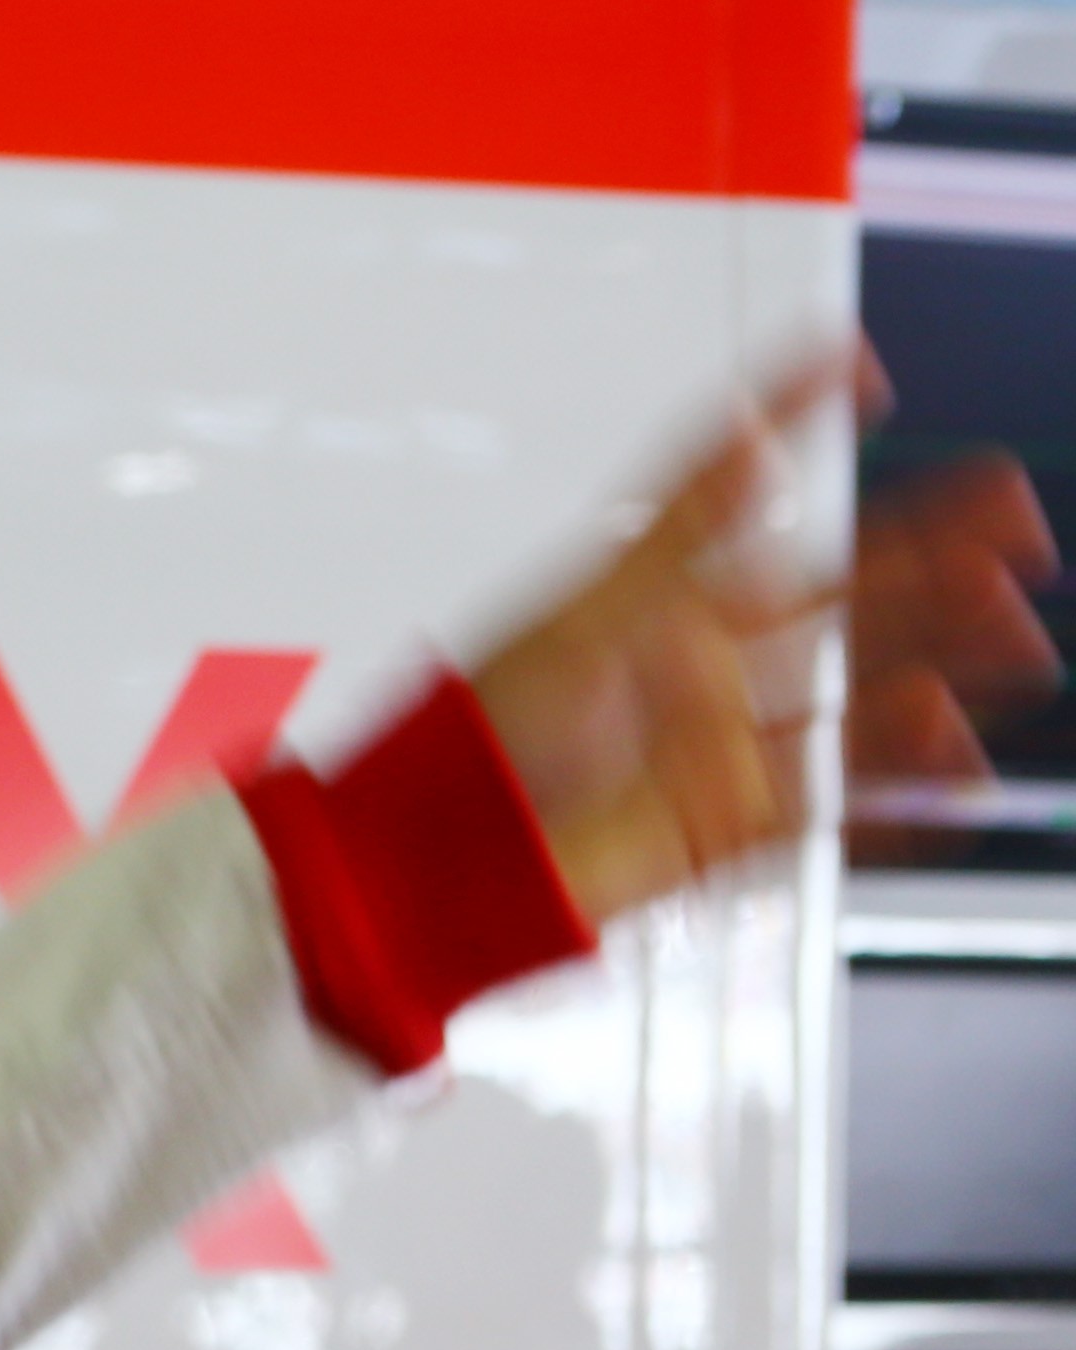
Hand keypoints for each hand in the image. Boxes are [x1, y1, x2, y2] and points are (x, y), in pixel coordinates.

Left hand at [473, 347, 1062, 918]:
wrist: (439, 862)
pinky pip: (835, 805)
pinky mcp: (730, 826)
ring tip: (1006, 641)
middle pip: (850, 610)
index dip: (818, 448)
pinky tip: (954, 762)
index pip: (770, 517)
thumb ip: (684, 528)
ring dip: (935, 673)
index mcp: (668, 611)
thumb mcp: (585, 617)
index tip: (876, 384)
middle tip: (1015, 534)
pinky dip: (900, 790)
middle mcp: (707, 674)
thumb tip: (751, 432)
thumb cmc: (477, 742)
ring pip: (859, 703)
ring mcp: (726, 750)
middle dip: (937, 572)